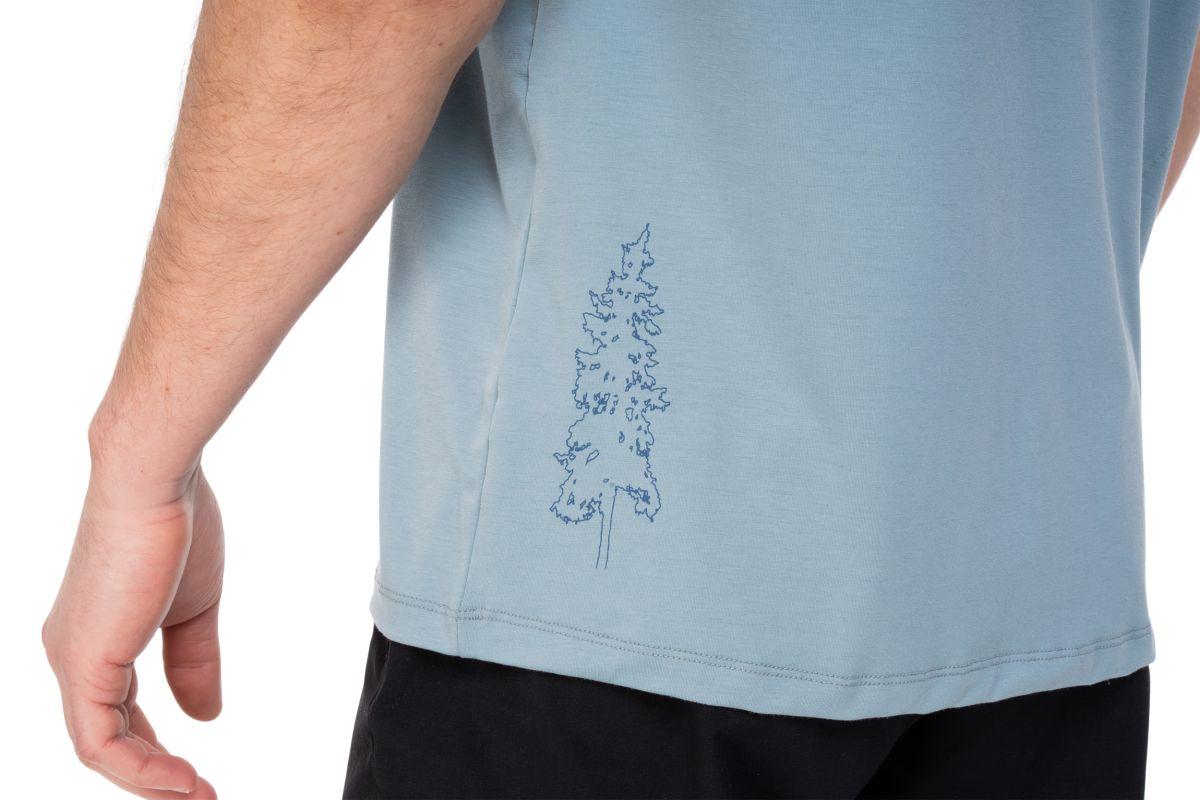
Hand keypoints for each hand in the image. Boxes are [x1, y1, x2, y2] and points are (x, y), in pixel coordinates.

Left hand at [43, 463, 223, 797]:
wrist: (155, 483)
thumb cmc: (178, 528)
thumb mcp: (194, 610)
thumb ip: (195, 662)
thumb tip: (205, 718)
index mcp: (97, 637)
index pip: (120, 714)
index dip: (160, 749)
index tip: (201, 772)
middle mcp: (74, 653)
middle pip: (108, 739)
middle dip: (156, 776)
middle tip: (204, 796)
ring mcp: (74, 659)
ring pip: (101, 748)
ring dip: (152, 781)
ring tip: (200, 796)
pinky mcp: (84, 662)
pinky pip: (100, 742)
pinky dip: (141, 769)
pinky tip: (180, 780)